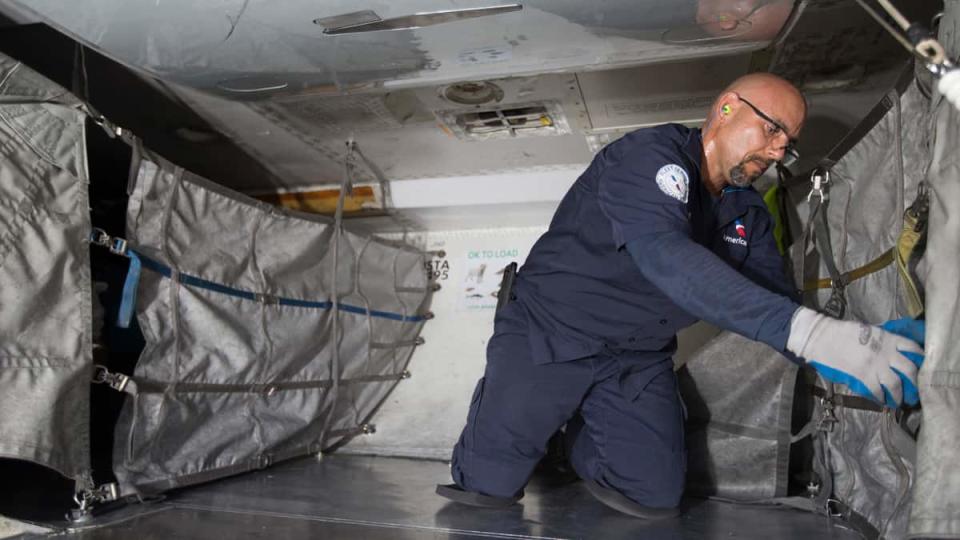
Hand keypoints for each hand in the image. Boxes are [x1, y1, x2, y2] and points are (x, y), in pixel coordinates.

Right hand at [786, 308, 923, 407]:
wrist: (822, 338)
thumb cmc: (841, 332)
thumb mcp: (868, 331)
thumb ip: (882, 341)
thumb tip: (892, 353)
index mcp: (887, 338)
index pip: (912, 348)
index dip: (919, 358)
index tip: (920, 366)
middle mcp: (886, 352)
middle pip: (909, 370)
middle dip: (914, 382)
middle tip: (913, 390)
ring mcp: (875, 365)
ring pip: (896, 384)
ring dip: (899, 395)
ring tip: (899, 402)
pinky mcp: (863, 376)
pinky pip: (878, 391)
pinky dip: (881, 398)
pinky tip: (881, 400)